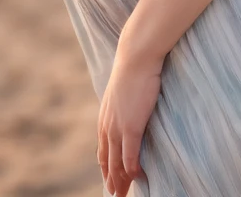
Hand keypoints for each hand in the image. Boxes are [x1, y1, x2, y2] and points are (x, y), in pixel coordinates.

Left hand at [98, 50, 160, 195]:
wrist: (136, 57)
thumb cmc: (134, 71)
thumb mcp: (123, 92)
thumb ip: (123, 105)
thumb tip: (129, 108)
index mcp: (105, 118)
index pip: (103, 149)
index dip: (106, 166)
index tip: (110, 178)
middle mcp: (108, 125)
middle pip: (108, 160)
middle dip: (111, 179)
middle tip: (115, 194)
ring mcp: (118, 127)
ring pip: (117, 162)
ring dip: (120, 180)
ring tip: (122, 193)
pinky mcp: (132, 126)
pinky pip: (130, 155)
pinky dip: (132, 168)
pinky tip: (137, 176)